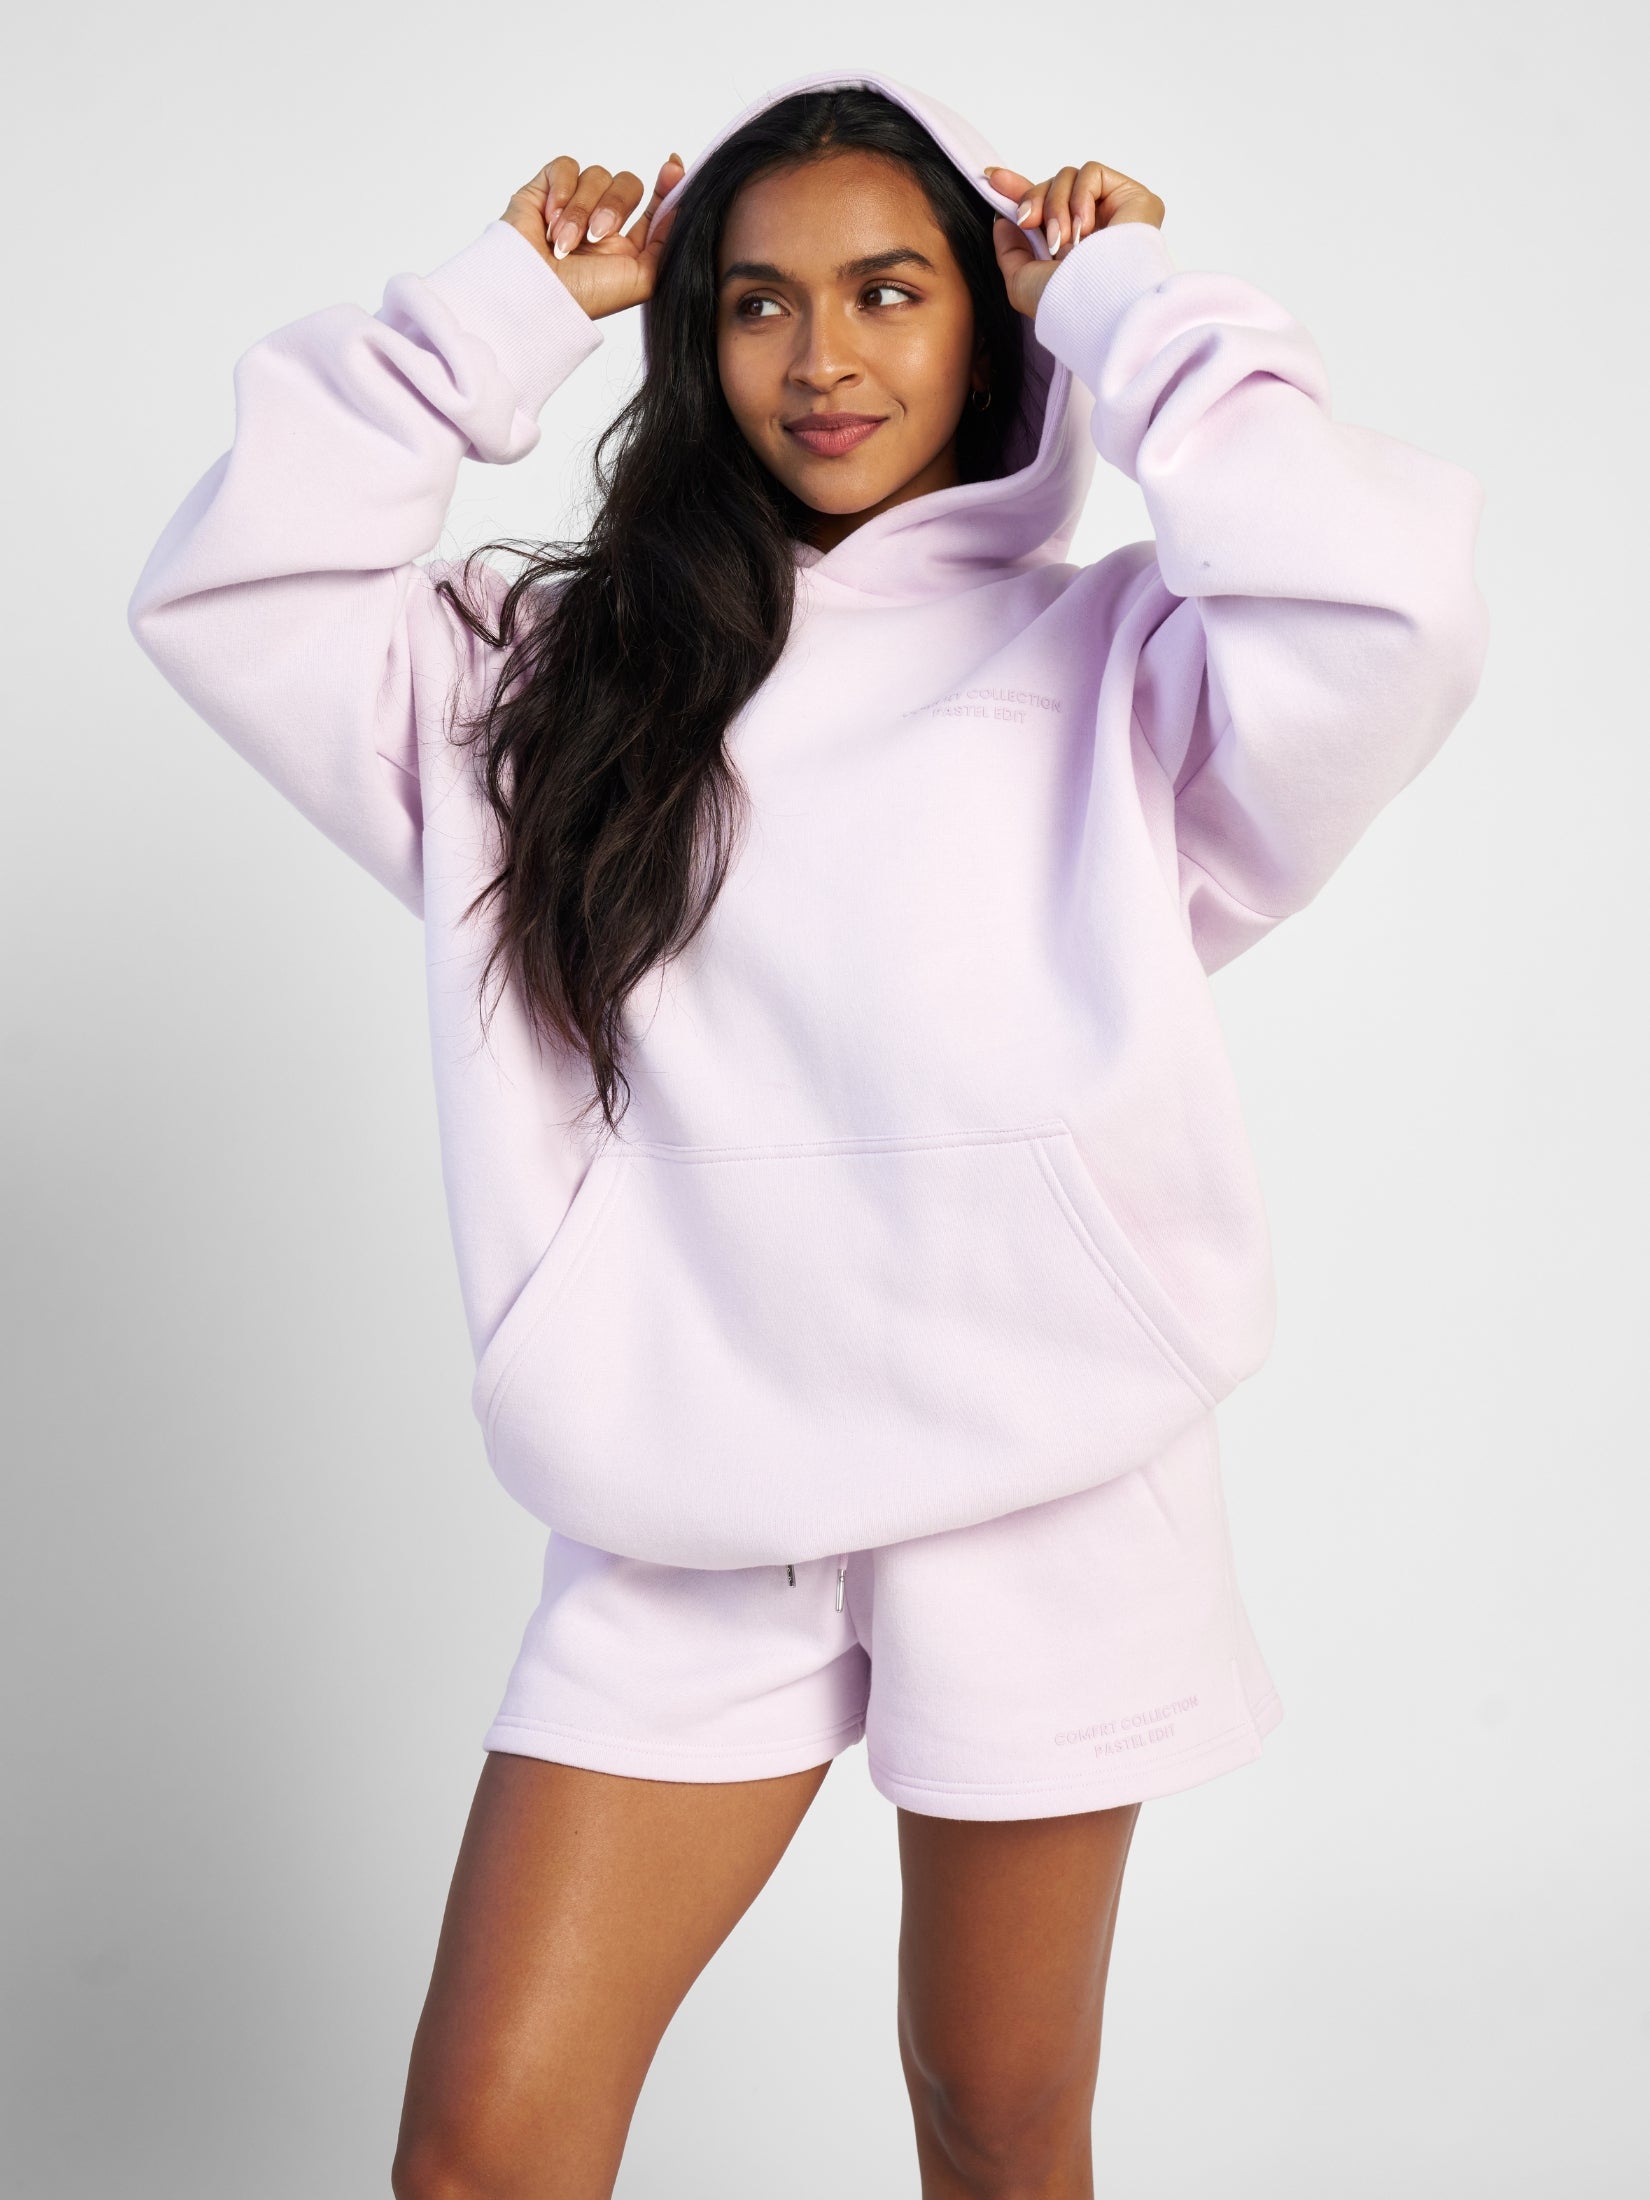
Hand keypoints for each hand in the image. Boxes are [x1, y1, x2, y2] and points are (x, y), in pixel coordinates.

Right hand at [501, 152, 685, 321]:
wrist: (536, 292)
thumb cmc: (585, 296)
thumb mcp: (643, 278)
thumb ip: (667, 241)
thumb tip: (682, 203)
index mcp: (627, 246)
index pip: (653, 205)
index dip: (666, 185)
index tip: (672, 168)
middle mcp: (602, 223)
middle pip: (628, 183)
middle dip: (613, 207)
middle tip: (596, 236)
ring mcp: (573, 205)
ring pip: (596, 175)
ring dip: (580, 211)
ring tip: (563, 242)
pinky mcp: (545, 190)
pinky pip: (565, 166)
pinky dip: (561, 191)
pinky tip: (549, 219)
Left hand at [985, 161, 1165, 319]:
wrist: (1095, 302)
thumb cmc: (1064, 303)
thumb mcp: (1021, 283)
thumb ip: (1010, 250)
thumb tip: (1003, 220)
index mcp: (1069, 246)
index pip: (1044, 205)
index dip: (1019, 189)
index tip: (994, 179)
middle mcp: (1092, 229)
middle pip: (1052, 186)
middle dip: (1034, 200)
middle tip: (1029, 222)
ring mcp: (1114, 212)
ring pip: (1068, 177)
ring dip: (1056, 206)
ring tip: (1064, 239)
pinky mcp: (1133, 198)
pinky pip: (1092, 173)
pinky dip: (1080, 197)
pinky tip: (1085, 228)